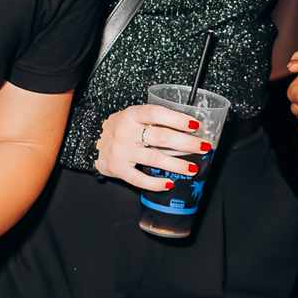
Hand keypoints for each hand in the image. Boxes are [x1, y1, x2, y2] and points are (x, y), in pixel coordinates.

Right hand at [95, 101, 210, 190]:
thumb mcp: (135, 118)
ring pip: (154, 159)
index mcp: (132, 115)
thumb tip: (191, 128)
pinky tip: (169, 183)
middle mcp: (125, 132)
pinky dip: (156, 183)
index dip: (177, 119)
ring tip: (193, 168)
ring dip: (177, 165)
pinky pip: (140, 179)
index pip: (156, 114)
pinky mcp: (118, 169)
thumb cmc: (123, 129)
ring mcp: (121, 151)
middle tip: (203, 147)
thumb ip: (155, 121)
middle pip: (161, 138)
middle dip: (186, 143)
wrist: (94, 142)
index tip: (195, 126)